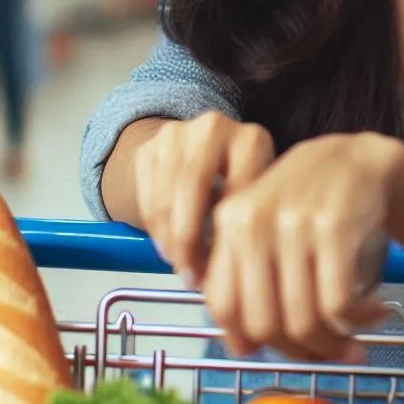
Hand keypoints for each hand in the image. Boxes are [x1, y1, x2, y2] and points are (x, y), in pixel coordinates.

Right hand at [133, 111, 273, 285]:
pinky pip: (146, 195)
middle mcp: (214, 127)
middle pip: (192, 183)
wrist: (204, 149)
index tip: (223, 272)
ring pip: (165, 193)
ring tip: (181, 266)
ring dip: (169, 239)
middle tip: (192, 275)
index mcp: (251, 139)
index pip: (237, 188)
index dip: (227, 235)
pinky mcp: (150, 147)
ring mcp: (178, 133)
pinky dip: (155, 228)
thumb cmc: (240, 182)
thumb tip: (236, 276)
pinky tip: (167, 247)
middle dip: (189, 238)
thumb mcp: (257, 195)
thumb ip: (250, 222)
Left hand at [202, 133, 401, 361]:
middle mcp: (255, 221)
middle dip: (300, 352)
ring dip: (334, 344)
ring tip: (353, 337)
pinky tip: (373, 312)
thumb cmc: (307, 202)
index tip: (280, 348)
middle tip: (327, 352)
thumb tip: (242, 347)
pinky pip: (338, 304)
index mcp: (230, 222)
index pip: (225, 307)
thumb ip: (245, 278)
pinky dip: (357, 320)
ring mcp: (294, 223)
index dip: (251, 341)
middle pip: (265, 323)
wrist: (357, 160)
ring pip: (304, 320)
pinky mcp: (335, 227)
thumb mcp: (263, 227)